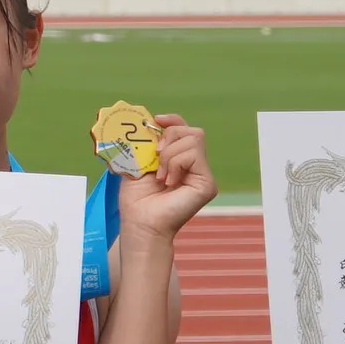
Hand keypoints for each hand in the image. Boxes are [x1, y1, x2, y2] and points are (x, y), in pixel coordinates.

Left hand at [117, 113, 216, 240]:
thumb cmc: (137, 200)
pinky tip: (169, 182)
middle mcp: (195, 166)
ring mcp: (203, 174)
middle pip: (193, 131)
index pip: (184, 130)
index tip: (156, 120)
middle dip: (170, 136)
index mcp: (179, 160)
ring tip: (161, 176)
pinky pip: (193, 155)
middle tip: (156, 156)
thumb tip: (147, 122)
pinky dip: (175, 164)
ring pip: (194, 140)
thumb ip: (145, 143)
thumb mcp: (137, 163)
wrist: (141, 223)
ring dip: (169, 155)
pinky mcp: (207, 183)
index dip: (173, 120)